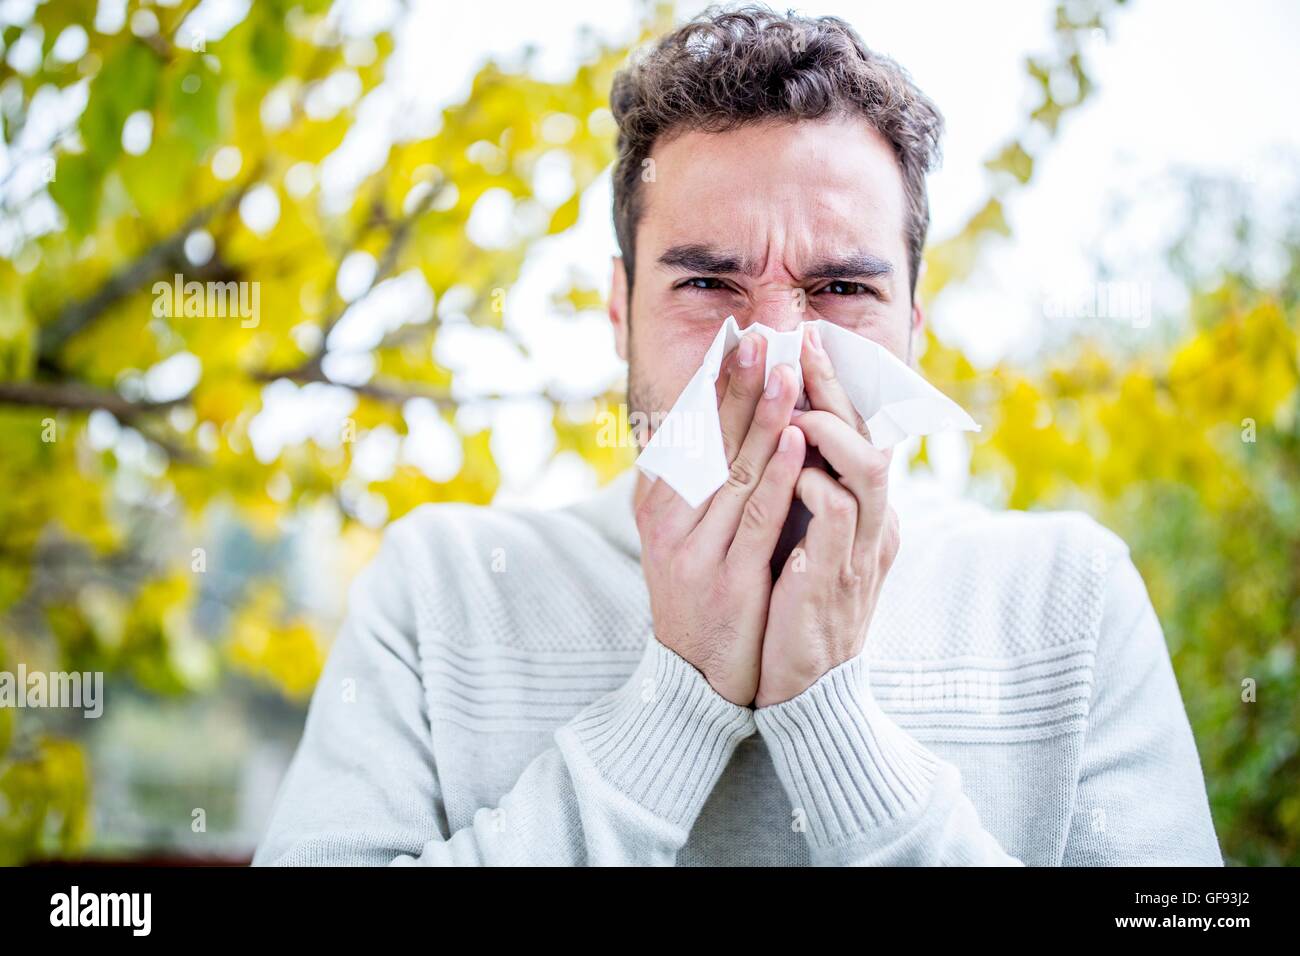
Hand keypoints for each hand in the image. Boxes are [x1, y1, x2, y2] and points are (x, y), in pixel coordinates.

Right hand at [636, 331, 804, 705]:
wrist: (696, 678)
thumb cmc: (699, 595)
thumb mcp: (683, 536)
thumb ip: (691, 484)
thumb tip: (703, 421)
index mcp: (657, 505)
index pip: (686, 433)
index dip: (713, 385)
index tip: (737, 340)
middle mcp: (669, 523)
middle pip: (707, 442)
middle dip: (736, 385)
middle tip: (762, 337)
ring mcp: (696, 551)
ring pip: (734, 471)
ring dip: (763, 417)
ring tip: (787, 373)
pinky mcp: (727, 579)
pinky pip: (757, 517)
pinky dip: (778, 474)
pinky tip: (795, 439)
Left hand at [755, 324, 900, 707]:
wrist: (801, 685)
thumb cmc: (790, 605)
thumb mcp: (795, 540)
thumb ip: (789, 492)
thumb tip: (753, 437)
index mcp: (857, 509)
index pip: (852, 433)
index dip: (830, 386)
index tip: (802, 341)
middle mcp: (869, 521)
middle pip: (867, 436)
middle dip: (834, 387)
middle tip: (803, 342)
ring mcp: (858, 549)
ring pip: (865, 470)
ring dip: (829, 430)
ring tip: (793, 404)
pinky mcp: (837, 577)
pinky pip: (839, 519)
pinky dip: (818, 485)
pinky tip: (793, 466)